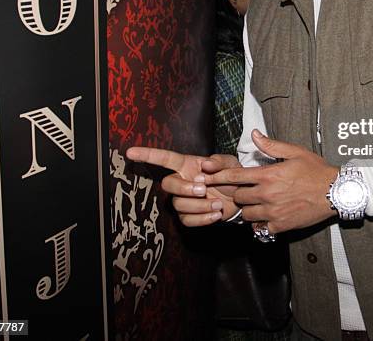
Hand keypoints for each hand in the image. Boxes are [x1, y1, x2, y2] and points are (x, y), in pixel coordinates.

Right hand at [125, 147, 241, 225]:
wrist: (241, 198)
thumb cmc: (232, 176)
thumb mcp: (230, 164)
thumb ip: (219, 162)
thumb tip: (205, 165)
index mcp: (188, 165)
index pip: (165, 159)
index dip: (148, 155)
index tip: (130, 152)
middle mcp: (182, 181)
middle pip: (168, 184)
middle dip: (184, 188)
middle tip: (204, 190)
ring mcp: (184, 200)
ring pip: (178, 205)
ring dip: (199, 206)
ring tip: (218, 203)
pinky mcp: (189, 216)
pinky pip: (187, 220)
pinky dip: (203, 219)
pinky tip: (216, 213)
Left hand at [205, 130, 338, 233]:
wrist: (335, 192)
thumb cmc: (316, 170)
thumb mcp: (294, 152)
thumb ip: (271, 145)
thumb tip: (254, 134)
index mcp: (269, 175)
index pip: (235, 176)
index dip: (218, 177)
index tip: (206, 177)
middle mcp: (267, 194)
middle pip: (239, 197)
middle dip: (238, 193)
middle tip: (243, 190)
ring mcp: (273, 212)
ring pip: (247, 214)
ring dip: (248, 208)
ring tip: (255, 203)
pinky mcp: (281, 225)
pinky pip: (260, 228)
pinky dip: (259, 223)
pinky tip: (265, 216)